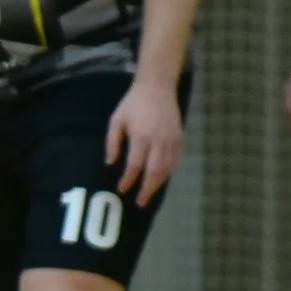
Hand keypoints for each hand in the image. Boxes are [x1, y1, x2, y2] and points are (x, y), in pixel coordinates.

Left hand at [105, 77, 182, 204]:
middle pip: (155, 171)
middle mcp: (159, 140)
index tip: (121, 190)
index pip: (135, 164)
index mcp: (141, 136)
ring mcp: (172, 140)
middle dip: (147, 189)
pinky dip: (169, 173)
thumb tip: (110, 163)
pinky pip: (176, 161)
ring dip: (158, 184)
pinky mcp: (180, 139)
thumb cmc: (133, 104)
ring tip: (149, 194)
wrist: (157, 88)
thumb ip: (112, 142)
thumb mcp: (116, 120)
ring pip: (168, 168)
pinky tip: (161, 179)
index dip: (128, 179)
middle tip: (139, 202)